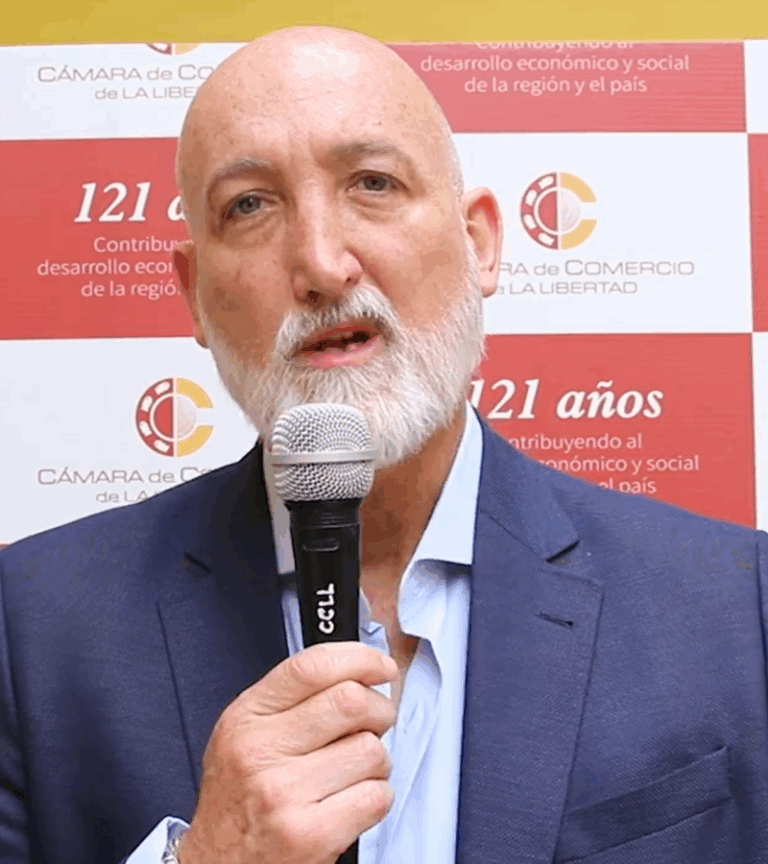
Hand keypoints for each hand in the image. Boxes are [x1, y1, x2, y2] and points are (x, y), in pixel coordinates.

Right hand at [178, 642, 397, 863]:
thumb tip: (357, 670)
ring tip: (353, 772)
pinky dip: (376, 797)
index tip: (381, 666)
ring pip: (371, 750)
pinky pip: (377, 796)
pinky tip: (351, 801)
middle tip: (374, 723)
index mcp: (246, 718)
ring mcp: (284, 794)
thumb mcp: (244, 733)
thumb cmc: (238, 798)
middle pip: (351, 701)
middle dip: (379, 710)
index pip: (311, 666)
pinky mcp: (311, 835)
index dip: (359, 658)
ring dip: (376, 761)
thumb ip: (291, 698)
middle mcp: (260, 752)